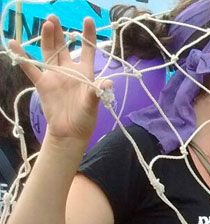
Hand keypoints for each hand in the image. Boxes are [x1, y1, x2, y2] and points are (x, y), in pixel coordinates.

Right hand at [9, 16, 107, 141]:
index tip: (88, 19)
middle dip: (60, 32)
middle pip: (63, 46)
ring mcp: (55, 75)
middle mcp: (69, 70)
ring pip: (49, 52)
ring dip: (47, 38)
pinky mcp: (42, 83)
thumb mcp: (93, 104)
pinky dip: (22, 57)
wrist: (70, 132)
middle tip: (54, 17)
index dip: (88, 35)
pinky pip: (30, 68)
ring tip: (46, 24)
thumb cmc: (85, 118)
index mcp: (84, 72)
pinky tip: (14, 43)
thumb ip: (97, 92)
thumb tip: (108, 83)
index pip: (87, 50)